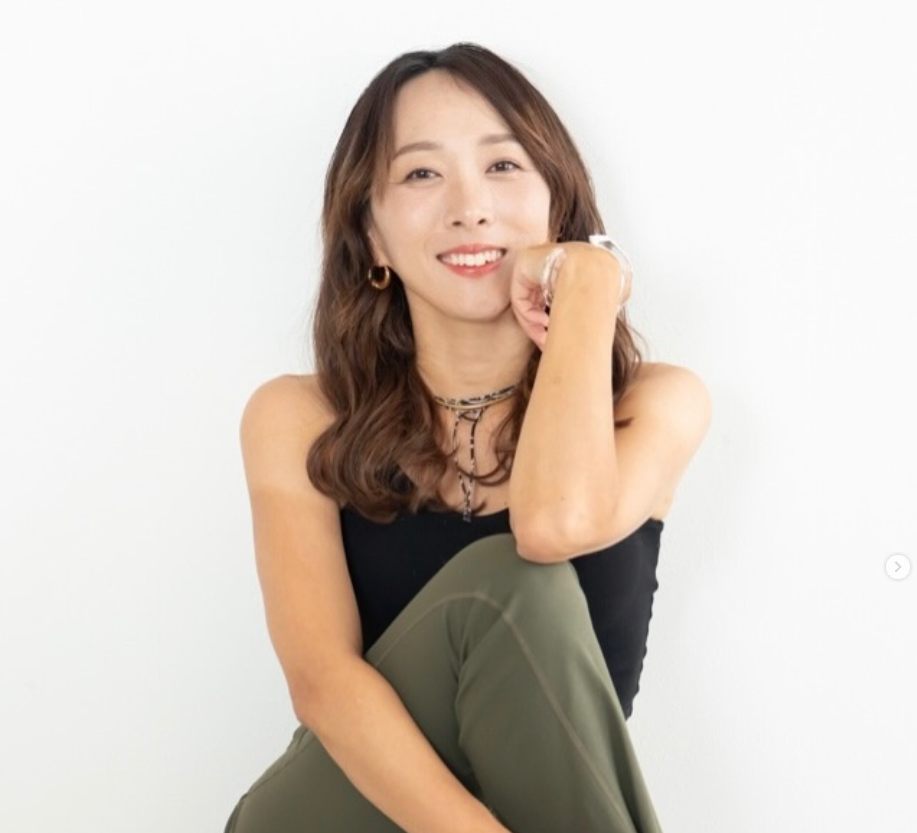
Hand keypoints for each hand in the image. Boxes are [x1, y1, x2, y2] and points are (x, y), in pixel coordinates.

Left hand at [510, 243, 629, 350]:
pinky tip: (543, 324)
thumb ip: (599, 303)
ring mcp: (535, 259)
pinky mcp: (523, 263)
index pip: (553, 293)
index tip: (557, 338)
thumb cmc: (607, 281)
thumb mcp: (607, 294)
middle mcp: (550, 260)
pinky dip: (528, 314)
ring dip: (534, 324)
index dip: (555, 317)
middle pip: (537, 299)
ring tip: (545, 338)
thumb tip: (603, 320)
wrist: (596, 271)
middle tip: (546, 343)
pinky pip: (520, 296)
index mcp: (568, 264)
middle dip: (540, 326)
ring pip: (527, 300)